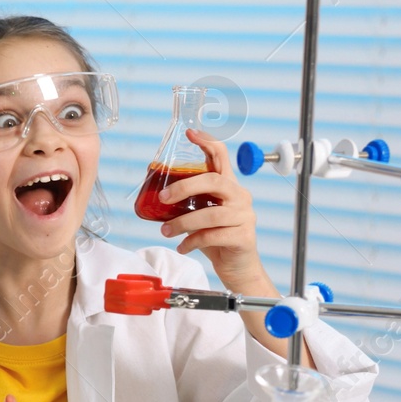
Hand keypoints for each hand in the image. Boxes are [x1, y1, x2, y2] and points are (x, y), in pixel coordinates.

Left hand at [157, 128, 271, 294]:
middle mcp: (240, 197)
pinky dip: (192, 242)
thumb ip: (187, 202)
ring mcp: (245, 216)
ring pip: (212, 213)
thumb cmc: (216, 238)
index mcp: (228, 187)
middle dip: (185, 187)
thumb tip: (156, 191)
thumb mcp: (199, 215)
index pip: (222, 158)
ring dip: (183, 222)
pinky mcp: (243, 237)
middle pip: (215, 181)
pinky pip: (213, 236)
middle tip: (163, 197)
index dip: (207, 143)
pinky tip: (182, 247)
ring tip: (166, 231)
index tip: (190, 133)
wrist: (237, 268)